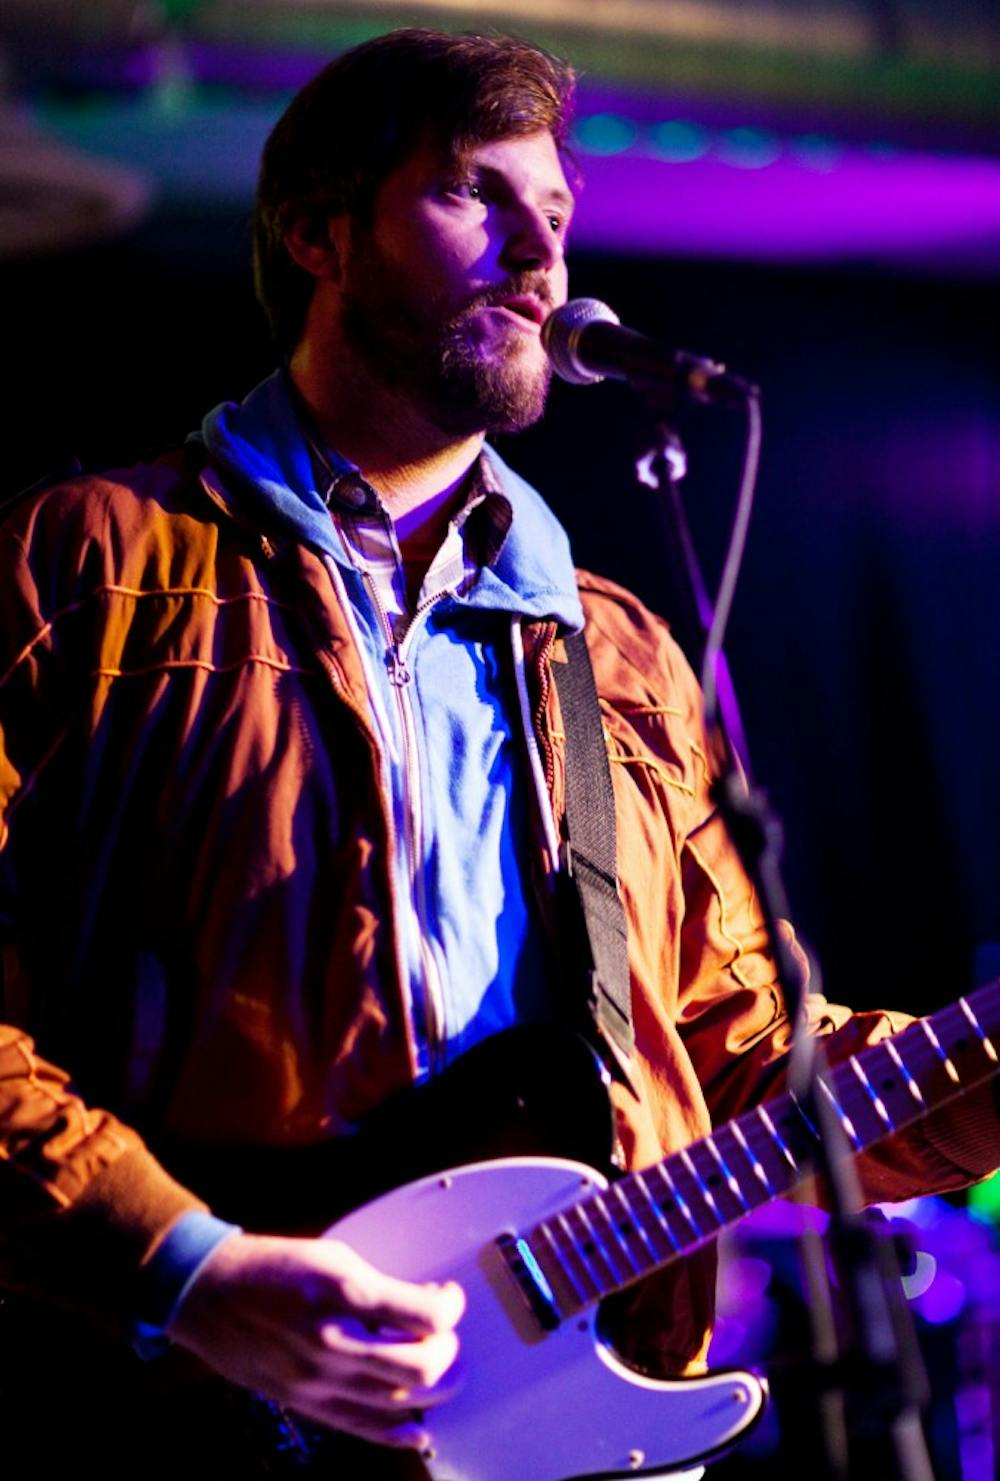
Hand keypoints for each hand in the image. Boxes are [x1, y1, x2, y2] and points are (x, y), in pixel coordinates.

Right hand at [167, 1232, 464, 1450]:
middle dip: (447, 1350)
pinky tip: (419, 1428)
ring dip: (433, 1387)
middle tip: (443, 1334)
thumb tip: (424, 1303)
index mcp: (343, 1294)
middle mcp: (333, 1343)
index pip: (425, 1316)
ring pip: (401, 1402)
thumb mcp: (334, 1257)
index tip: (449, 1298)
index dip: (451, 1306)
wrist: (210, 1295)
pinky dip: (400, 1433)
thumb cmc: (273, 1267)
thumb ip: (379, 1286)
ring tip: (435, 1366)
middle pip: (422, 1367)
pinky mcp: (305, 1404)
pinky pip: (363, 1429)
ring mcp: (319, 1381)